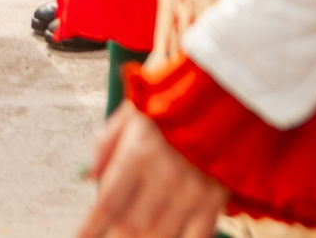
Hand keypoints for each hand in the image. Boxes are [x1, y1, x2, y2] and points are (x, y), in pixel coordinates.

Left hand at [77, 106, 226, 237]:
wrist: (229, 91)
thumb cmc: (176, 99)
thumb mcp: (135, 111)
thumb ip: (107, 143)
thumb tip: (87, 176)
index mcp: (139, 152)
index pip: (108, 203)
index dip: (90, 229)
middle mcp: (165, 176)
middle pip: (130, 226)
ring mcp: (192, 191)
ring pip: (159, 236)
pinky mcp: (216, 199)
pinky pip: (196, 236)